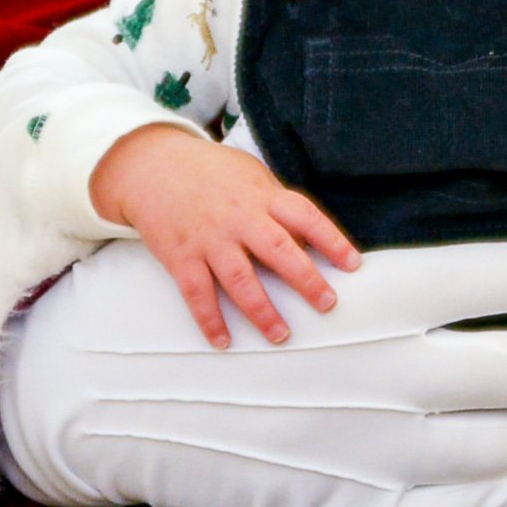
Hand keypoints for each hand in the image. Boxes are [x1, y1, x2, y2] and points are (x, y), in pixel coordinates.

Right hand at [0, 234, 506, 506]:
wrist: (90, 381)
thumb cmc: (190, 298)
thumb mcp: (279, 256)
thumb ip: (376, 270)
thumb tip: (457, 269)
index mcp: (372, 292)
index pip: (497, 275)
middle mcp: (379, 367)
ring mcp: (356, 444)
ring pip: (484, 447)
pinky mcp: (325, 499)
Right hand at [90, 125, 359, 348]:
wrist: (153, 165)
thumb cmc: (212, 173)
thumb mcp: (251, 176)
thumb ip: (278, 206)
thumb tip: (309, 241)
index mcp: (263, 197)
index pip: (306, 217)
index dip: (332, 240)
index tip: (353, 264)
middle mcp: (239, 218)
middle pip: (279, 250)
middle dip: (306, 280)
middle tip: (327, 304)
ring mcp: (209, 238)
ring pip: (240, 279)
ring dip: (262, 310)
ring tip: (281, 335)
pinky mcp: (181, 256)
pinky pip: (197, 293)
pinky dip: (209, 319)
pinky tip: (223, 341)